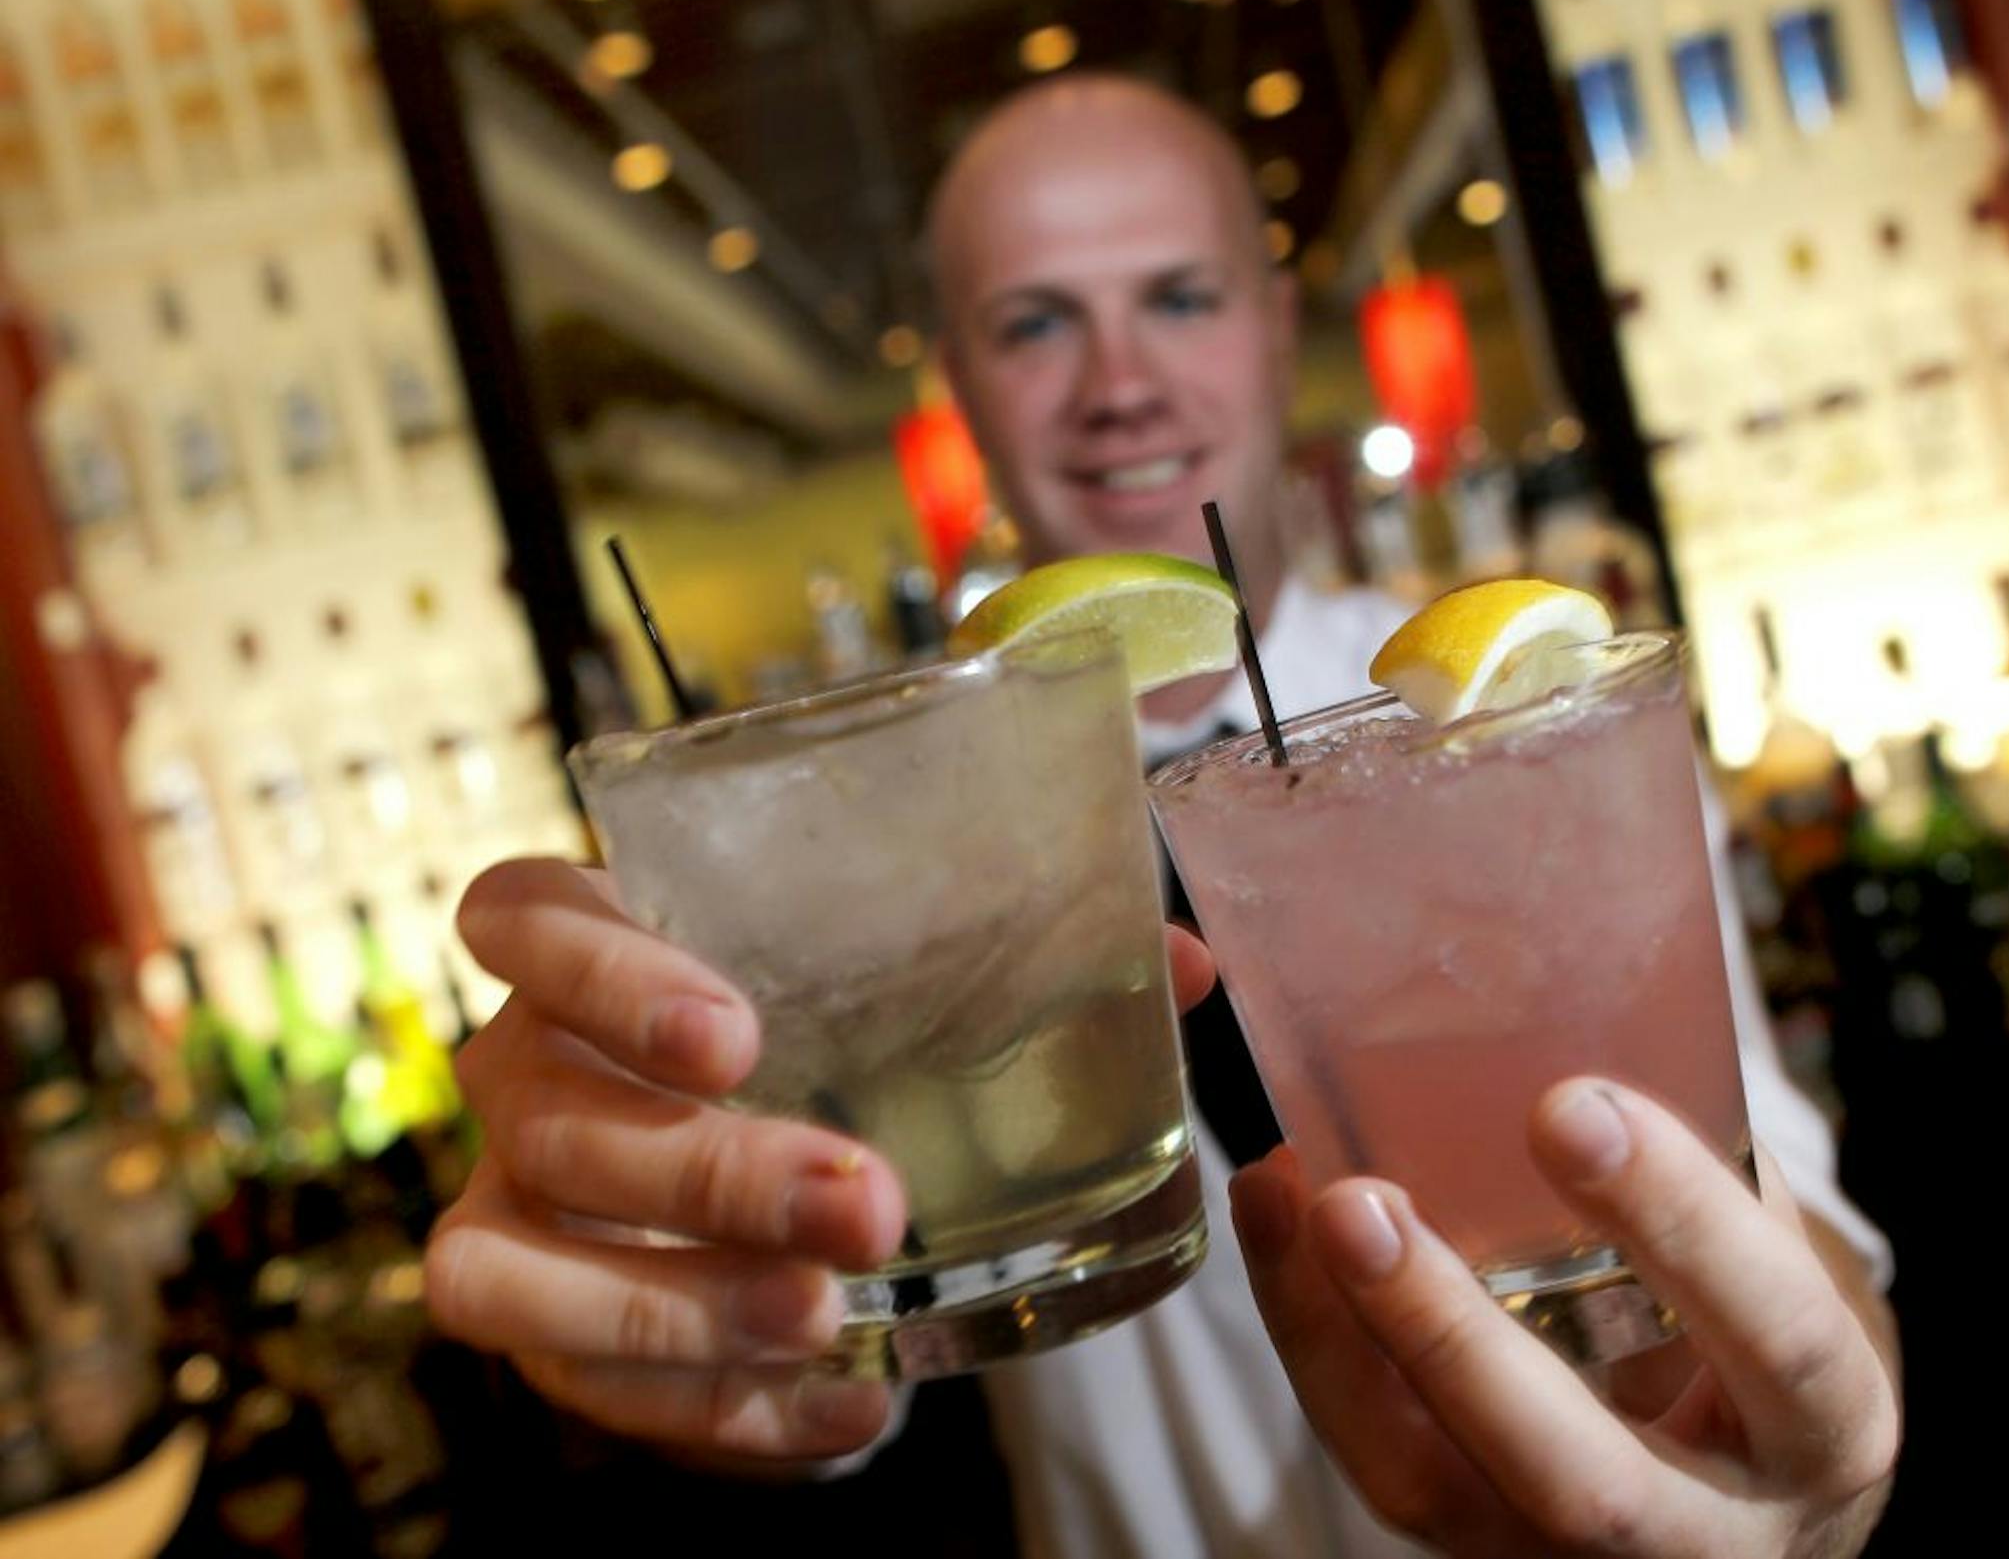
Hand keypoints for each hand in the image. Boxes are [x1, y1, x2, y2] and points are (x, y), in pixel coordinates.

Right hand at [427, 856, 1217, 1467]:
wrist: (758, 1162)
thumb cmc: (831, 1035)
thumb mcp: (913, 982)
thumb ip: (1030, 959)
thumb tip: (1184, 964)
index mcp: (593, 947)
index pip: (519, 915)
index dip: (602, 971)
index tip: (736, 1036)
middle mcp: (523, 1070)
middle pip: (549, 1111)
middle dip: (707, 1173)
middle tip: (866, 1204)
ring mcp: (510, 1205)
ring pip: (506, 1267)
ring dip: (670, 1307)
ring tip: (827, 1319)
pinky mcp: (540, 1324)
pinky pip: (582, 1392)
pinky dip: (717, 1411)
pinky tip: (845, 1407)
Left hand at [1230, 1080, 1899, 1557]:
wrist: (1749, 1519)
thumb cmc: (1760, 1355)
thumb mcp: (1779, 1272)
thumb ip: (1714, 1169)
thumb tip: (1603, 978)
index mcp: (1824, 1431)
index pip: (1775, 1338)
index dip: (1682, 1228)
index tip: (1572, 1105)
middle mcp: (1706, 1538)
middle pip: (1581, 1480)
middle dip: (1455, 1340)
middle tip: (1359, 1203)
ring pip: (1432, 1489)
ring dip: (1340, 1341)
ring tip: (1283, 1197)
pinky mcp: (1471, 1550)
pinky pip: (1376, 1460)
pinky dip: (1314, 1345)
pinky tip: (1277, 1231)